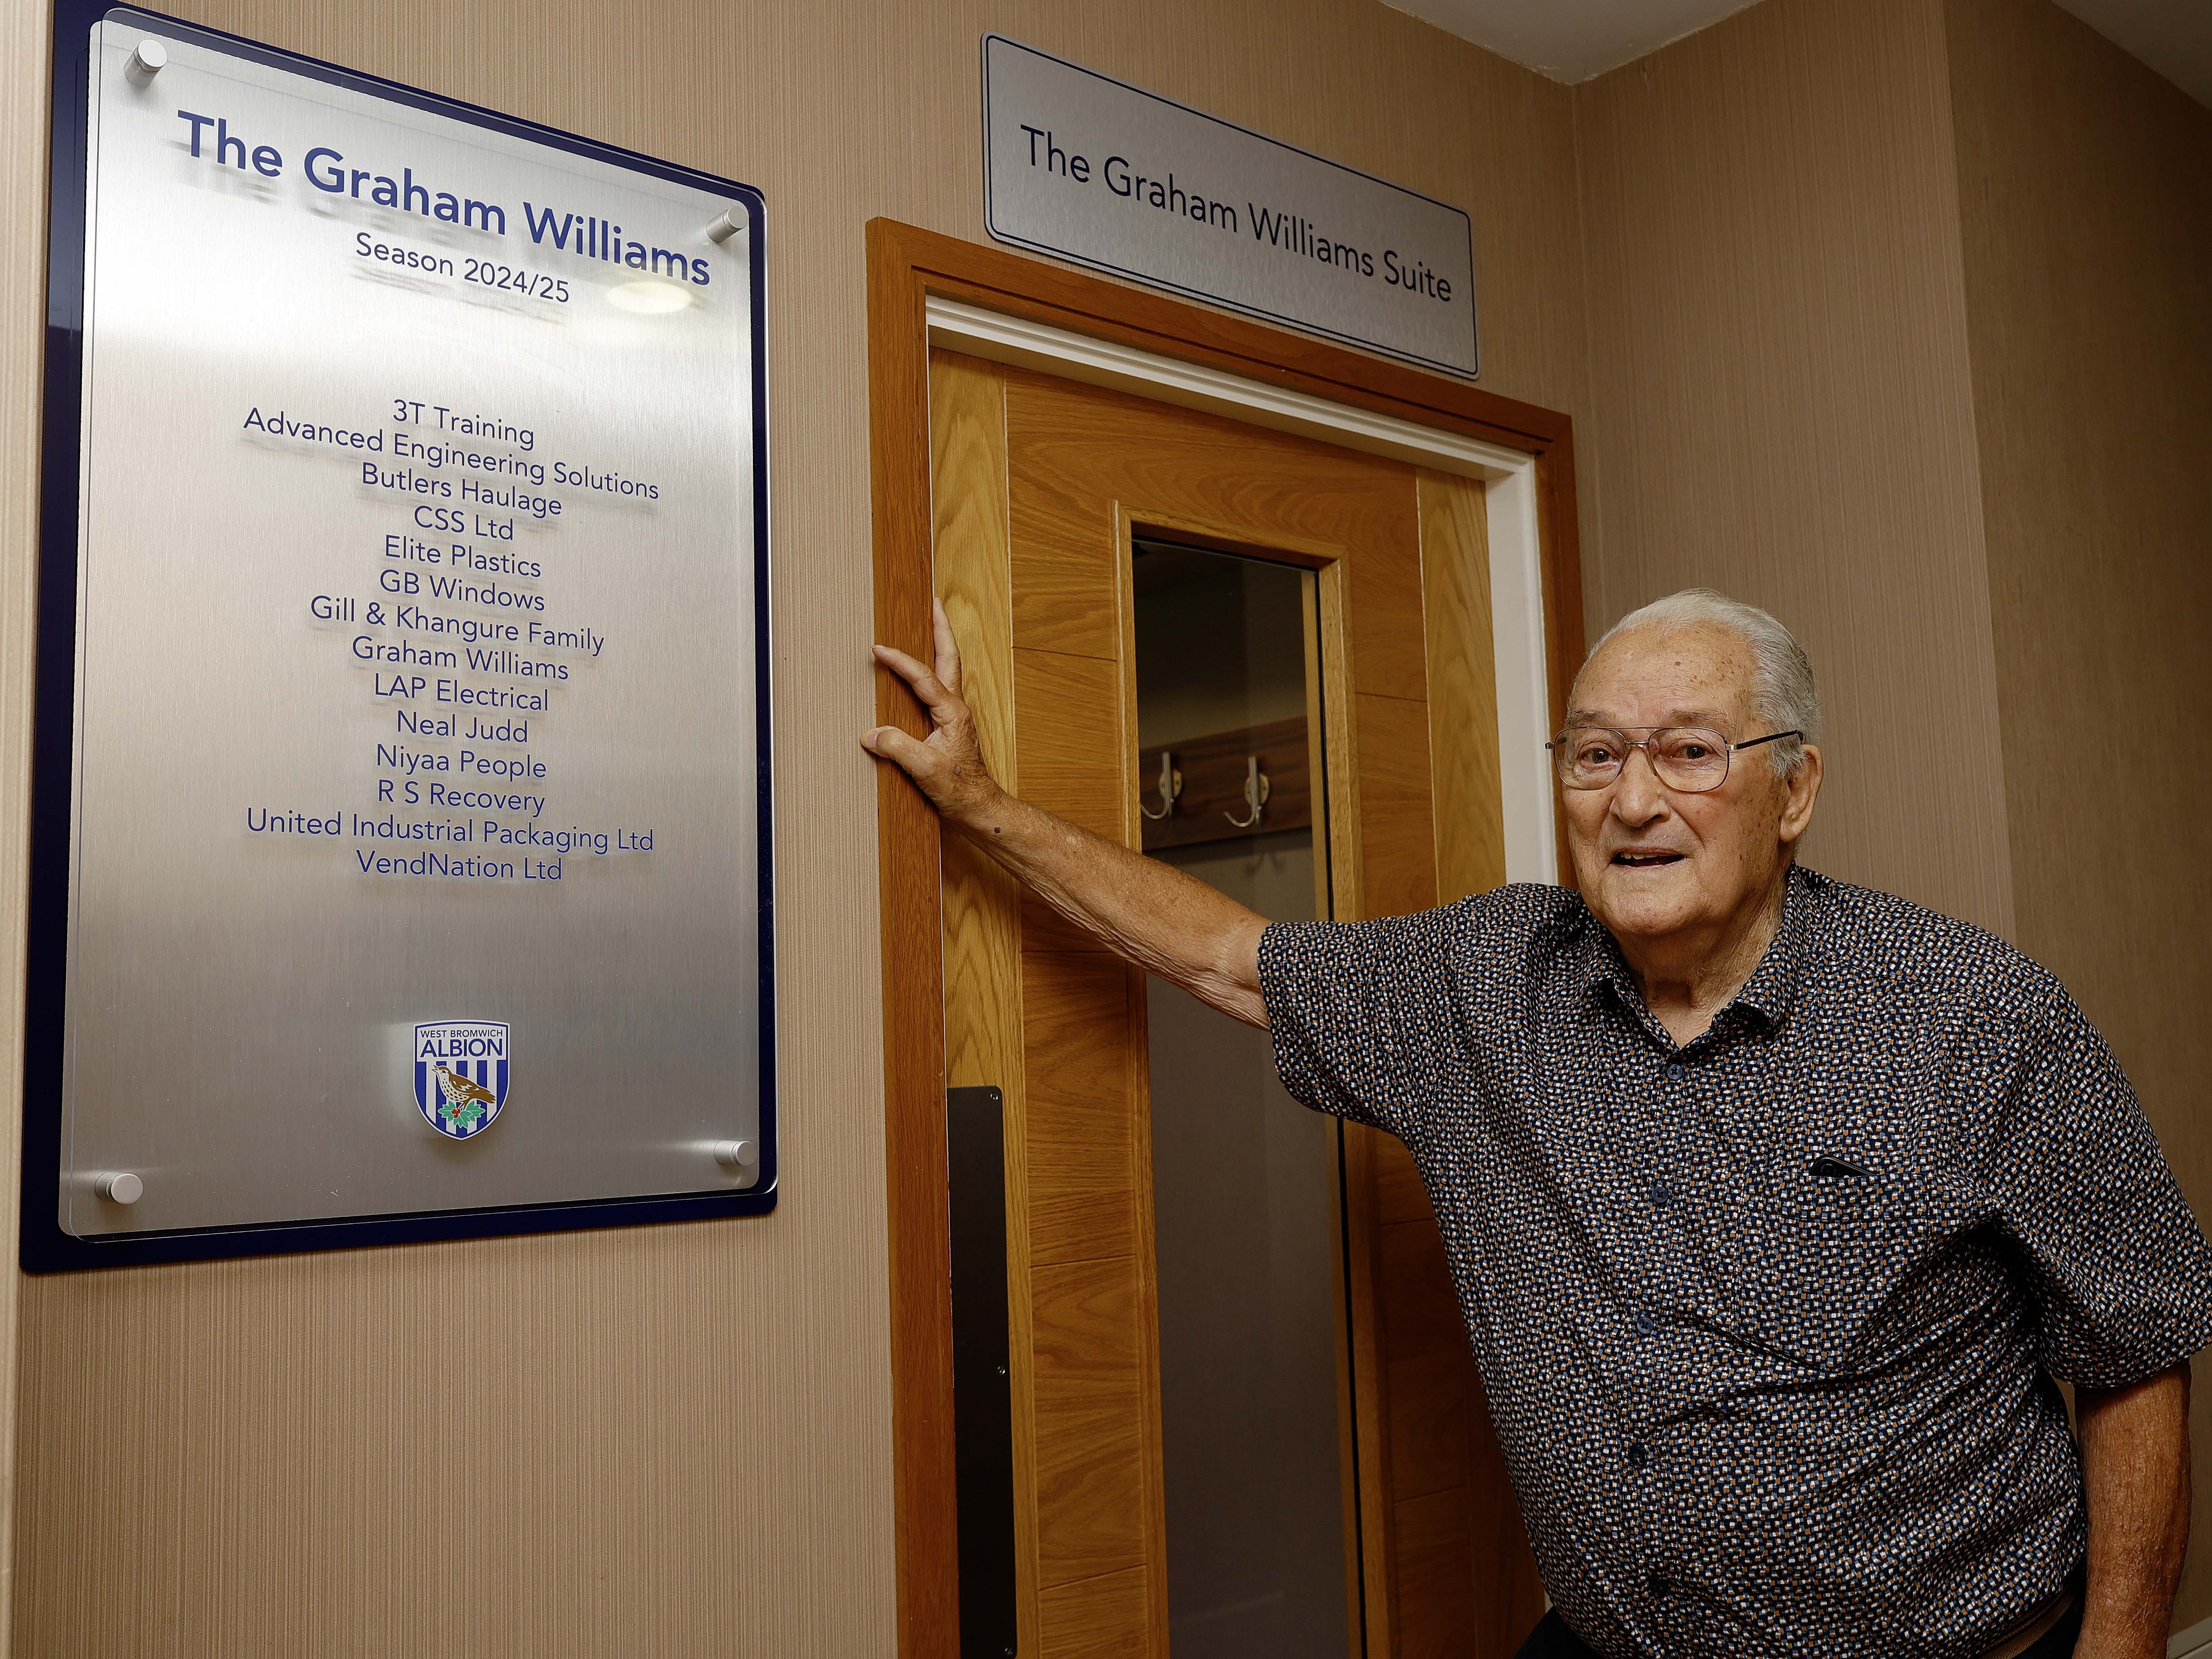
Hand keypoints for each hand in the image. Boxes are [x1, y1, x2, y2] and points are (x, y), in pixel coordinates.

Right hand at [863, 598, 1002, 824]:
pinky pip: (939, 688)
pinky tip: (919, 672)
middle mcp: (957, 708)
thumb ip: (899, 749)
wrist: (979, 807)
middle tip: (933, 602)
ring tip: (929, 623)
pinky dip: (932, 669)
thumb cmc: (959, 790)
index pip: (923, 676)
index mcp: (952, 712)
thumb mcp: (926, 770)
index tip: (878, 649)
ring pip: (947, 669)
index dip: (899, 661)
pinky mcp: (949, 725)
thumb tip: (871, 734)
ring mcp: (954, 715)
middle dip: (941, 628)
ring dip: (939, 644)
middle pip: (949, 658)